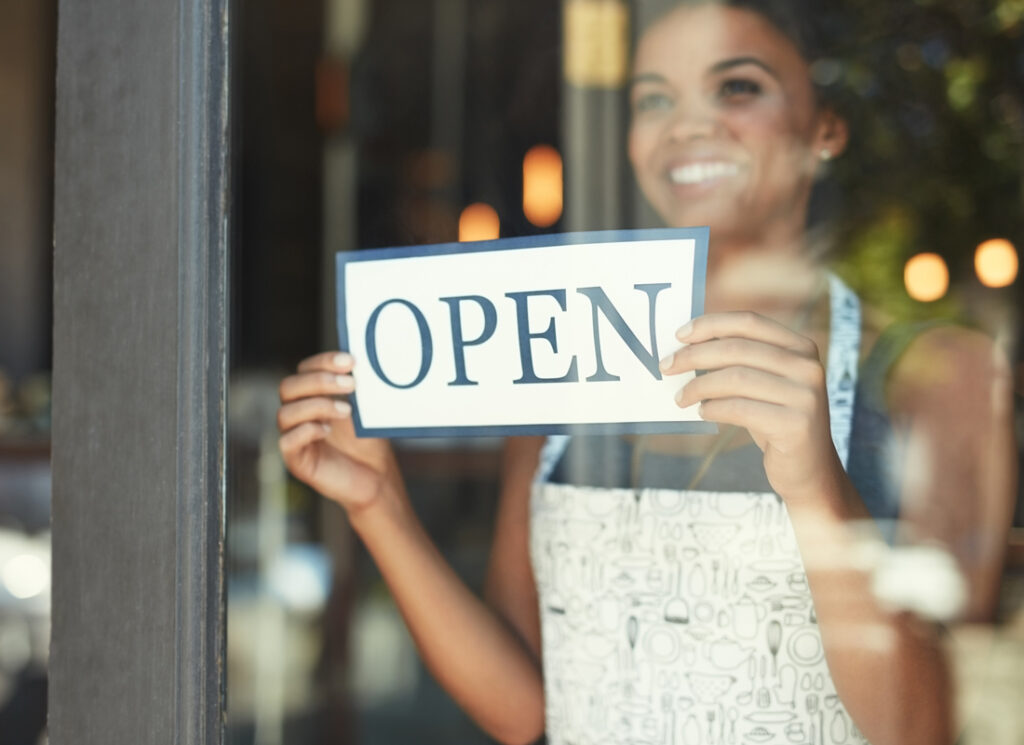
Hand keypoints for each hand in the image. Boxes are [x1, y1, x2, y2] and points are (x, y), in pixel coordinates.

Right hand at [278, 351, 395, 512]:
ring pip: (285, 413)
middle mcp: (298, 413)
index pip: (304, 369)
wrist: (376, 477)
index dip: (324, 361)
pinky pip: (286, 442)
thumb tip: (362, 360)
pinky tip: (327, 431)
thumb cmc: (368, 441)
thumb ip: (356, 387)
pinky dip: (306, 431)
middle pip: (288, 387)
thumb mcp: (364, 410)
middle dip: (320, 381)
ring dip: (317, 406)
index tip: (350, 362)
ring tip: (346, 411)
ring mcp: (295, 437)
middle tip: (351, 384)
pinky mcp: (297, 460)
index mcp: (312, 396)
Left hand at [659, 312, 844, 502]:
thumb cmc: (775, 420)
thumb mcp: (765, 383)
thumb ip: (741, 360)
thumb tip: (688, 344)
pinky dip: (714, 408)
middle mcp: (808, 367)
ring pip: (735, 378)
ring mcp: (805, 396)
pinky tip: (703, 412)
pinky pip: (739, 408)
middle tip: (666, 367)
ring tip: (682, 397)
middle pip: (737, 349)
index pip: (749, 322)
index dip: (710, 325)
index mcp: (801, 347)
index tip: (679, 335)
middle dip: (694, 356)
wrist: (808, 469)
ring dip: (699, 386)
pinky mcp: (795, 425)